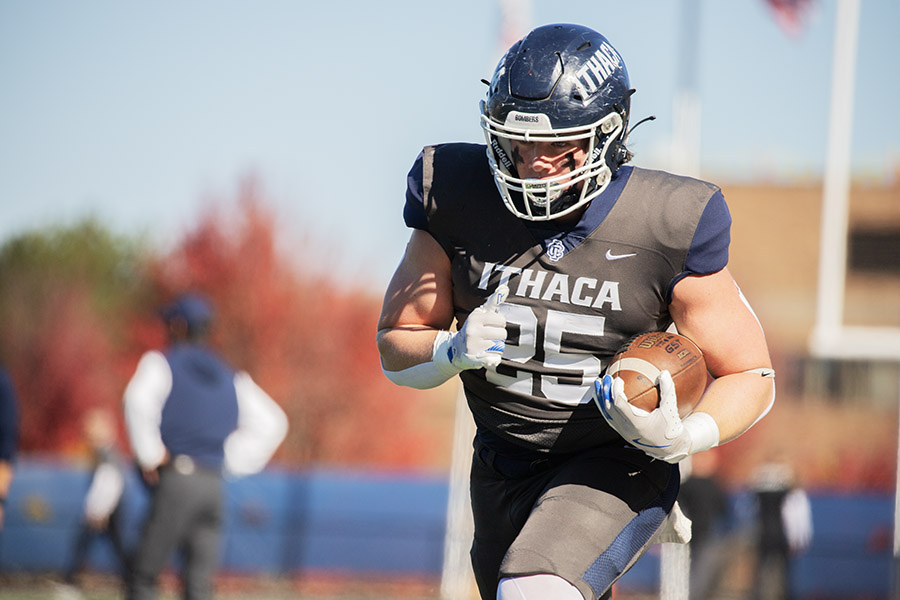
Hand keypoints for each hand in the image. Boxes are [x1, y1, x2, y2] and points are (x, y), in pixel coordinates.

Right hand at [434, 286, 507, 371]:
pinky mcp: (475, 359)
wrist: (455, 348)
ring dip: (496, 347)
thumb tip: (505, 287)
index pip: (502, 320)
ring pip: (500, 347)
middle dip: (498, 336)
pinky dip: (493, 358)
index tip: (490, 325)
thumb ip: (494, 301)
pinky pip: (495, 358)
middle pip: (503, 334)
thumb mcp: (480, 314)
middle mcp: (473, 331)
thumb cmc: (474, 328)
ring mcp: (474, 346)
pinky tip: (486, 355)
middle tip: (488, 336)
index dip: (499, 324)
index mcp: (475, 318)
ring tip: (485, 345)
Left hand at [593, 370, 718, 462]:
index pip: (620, 405)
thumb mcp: (671, 410)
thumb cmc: (670, 429)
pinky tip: (602, 395)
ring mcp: (622, 431)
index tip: (618, 379)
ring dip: (601, 397)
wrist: (669, 448)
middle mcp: (626, 429)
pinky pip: (608, 417)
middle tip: (606, 377)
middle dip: (606, 391)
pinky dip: (603, 405)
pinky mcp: (621, 431)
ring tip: (598, 383)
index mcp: (637, 424)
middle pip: (609, 408)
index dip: (616, 391)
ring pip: (606, 413)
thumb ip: (667, 391)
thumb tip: (664, 373)